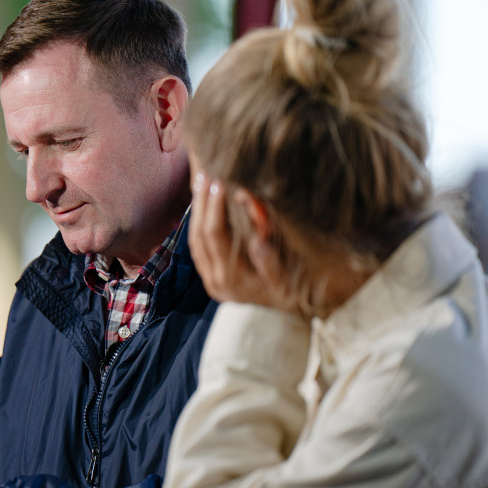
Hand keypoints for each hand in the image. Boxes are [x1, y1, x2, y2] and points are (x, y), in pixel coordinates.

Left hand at [189, 173, 289, 309]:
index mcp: (233, 279)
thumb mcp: (287, 276)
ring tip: (200, 181)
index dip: (215, 207)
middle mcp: (217, 282)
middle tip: (206, 174)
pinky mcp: (211, 278)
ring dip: (197, 210)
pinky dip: (199, 223)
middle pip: (200, 236)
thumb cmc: (292, 290)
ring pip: (194, 240)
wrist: (289, 313)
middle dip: (202, 203)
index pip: (216, 236)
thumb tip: (257, 238)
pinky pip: (198, 247)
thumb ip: (271, 257)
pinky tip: (202, 204)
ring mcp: (211, 281)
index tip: (219, 181)